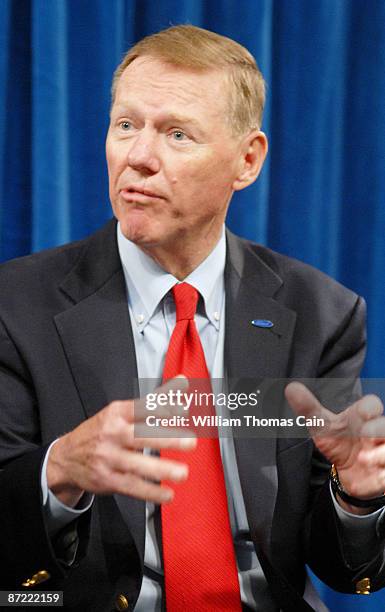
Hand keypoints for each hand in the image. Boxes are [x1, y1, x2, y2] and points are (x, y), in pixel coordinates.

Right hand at [47, 377, 195, 506]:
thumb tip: (182, 382)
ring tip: (182, 472)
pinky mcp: (107, 479)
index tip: (182, 410)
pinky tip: (167, 494)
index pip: (141, 408)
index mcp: (116, 413)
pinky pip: (132, 486)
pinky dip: (151, 492)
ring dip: (161, 470)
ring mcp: (108, 458)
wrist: (67, 457)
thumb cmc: (101, 431)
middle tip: (190, 442)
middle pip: (140, 436)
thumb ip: (154, 401)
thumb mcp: (121, 411)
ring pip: (136, 465)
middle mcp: (112, 434)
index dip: (161, 408)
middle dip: (167, 439)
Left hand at [285, 382, 384, 513]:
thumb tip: (291, 387)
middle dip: (379, 428)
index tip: (361, 414)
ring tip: (364, 459)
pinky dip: (384, 473)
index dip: (369, 408)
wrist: (346, 472)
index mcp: (361, 418)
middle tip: (365, 433)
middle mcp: (376, 434)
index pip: (372, 405)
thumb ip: (307, 408)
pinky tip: (376, 474)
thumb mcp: (321, 426)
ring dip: (381, 454)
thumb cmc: (338, 441)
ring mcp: (383, 452)